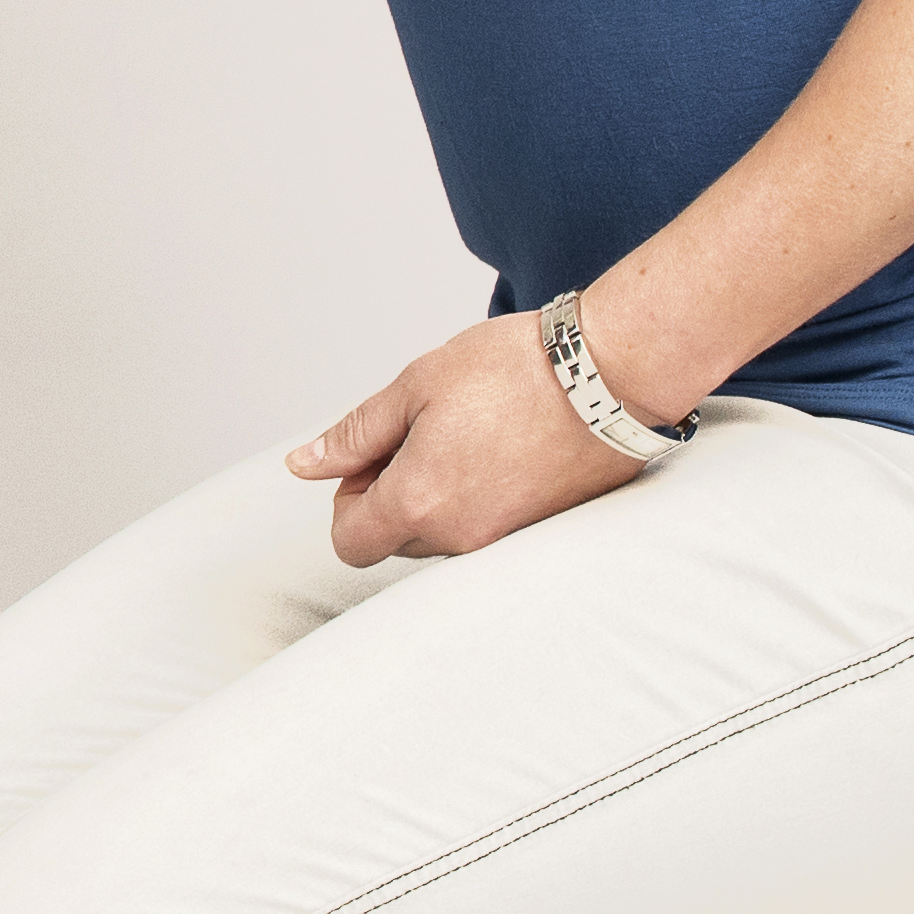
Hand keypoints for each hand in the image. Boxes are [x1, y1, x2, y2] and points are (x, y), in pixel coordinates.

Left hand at [292, 311, 651, 566]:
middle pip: (394, 541)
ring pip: (441, 537)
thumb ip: (354, 435)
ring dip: (435, 497)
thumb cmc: (515, 370)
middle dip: (391, 495)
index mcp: (419, 503)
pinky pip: (487, 531)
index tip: (375, 455)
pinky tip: (500, 450)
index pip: (350, 543)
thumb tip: (303, 464)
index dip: (348, 499)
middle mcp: (462, 536)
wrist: (610, 374)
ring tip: (467, 436)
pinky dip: (479, 500)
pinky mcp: (543, 531)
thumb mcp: (414, 387)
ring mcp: (507, 539)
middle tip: (422, 433)